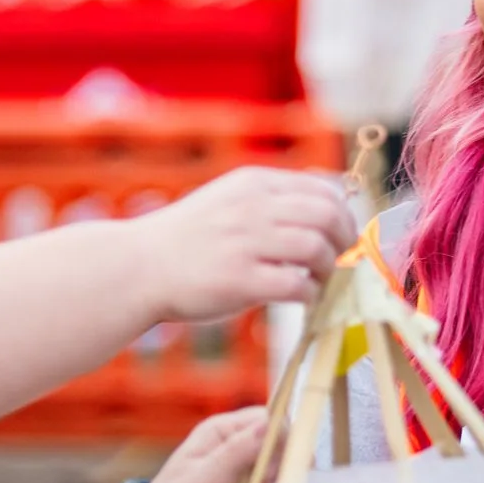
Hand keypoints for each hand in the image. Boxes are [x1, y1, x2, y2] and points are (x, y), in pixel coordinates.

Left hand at [112, 407, 267, 482]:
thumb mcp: (206, 478)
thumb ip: (241, 450)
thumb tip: (275, 422)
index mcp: (222, 433)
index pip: (269, 420)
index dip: (283, 438)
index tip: (282, 464)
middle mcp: (236, 451)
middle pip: (280, 451)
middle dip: (278, 473)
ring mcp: (244, 481)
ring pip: (281, 480)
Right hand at [134, 168, 350, 321]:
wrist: (139, 266)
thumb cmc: (189, 239)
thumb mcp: (228, 200)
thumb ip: (271, 201)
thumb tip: (327, 212)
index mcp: (254, 184)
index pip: (323, 190)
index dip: (344, 216)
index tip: (341, 237)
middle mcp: (253, 207)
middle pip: (327, 216)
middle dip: (344, 241)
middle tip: (339, 260)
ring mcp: (246, 243)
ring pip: (317, 248)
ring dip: (329, 269)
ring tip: (318, 281)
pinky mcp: (240, 280)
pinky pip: (297, 285)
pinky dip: (310, 294)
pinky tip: (301, 298)